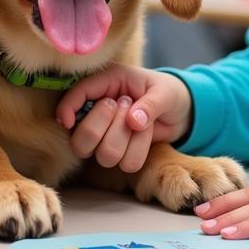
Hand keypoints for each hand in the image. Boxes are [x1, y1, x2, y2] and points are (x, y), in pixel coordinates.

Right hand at [56, 64, 191, 172]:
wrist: (182, 110)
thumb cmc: (167, 91)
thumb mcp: (163, 92)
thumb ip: (150, 104)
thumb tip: (134, 122)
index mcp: (105, 84)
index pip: (75, 95)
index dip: (67, 109)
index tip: (66, 121)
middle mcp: (100, 111)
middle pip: (81, 138)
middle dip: (102, 127)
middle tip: (123, 105)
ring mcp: (108, 135)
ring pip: (102, 155)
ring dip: (125, 140)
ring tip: (139, 120)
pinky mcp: (121, 153)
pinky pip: (125, 164)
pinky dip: (139, 151)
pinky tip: (144, 134)